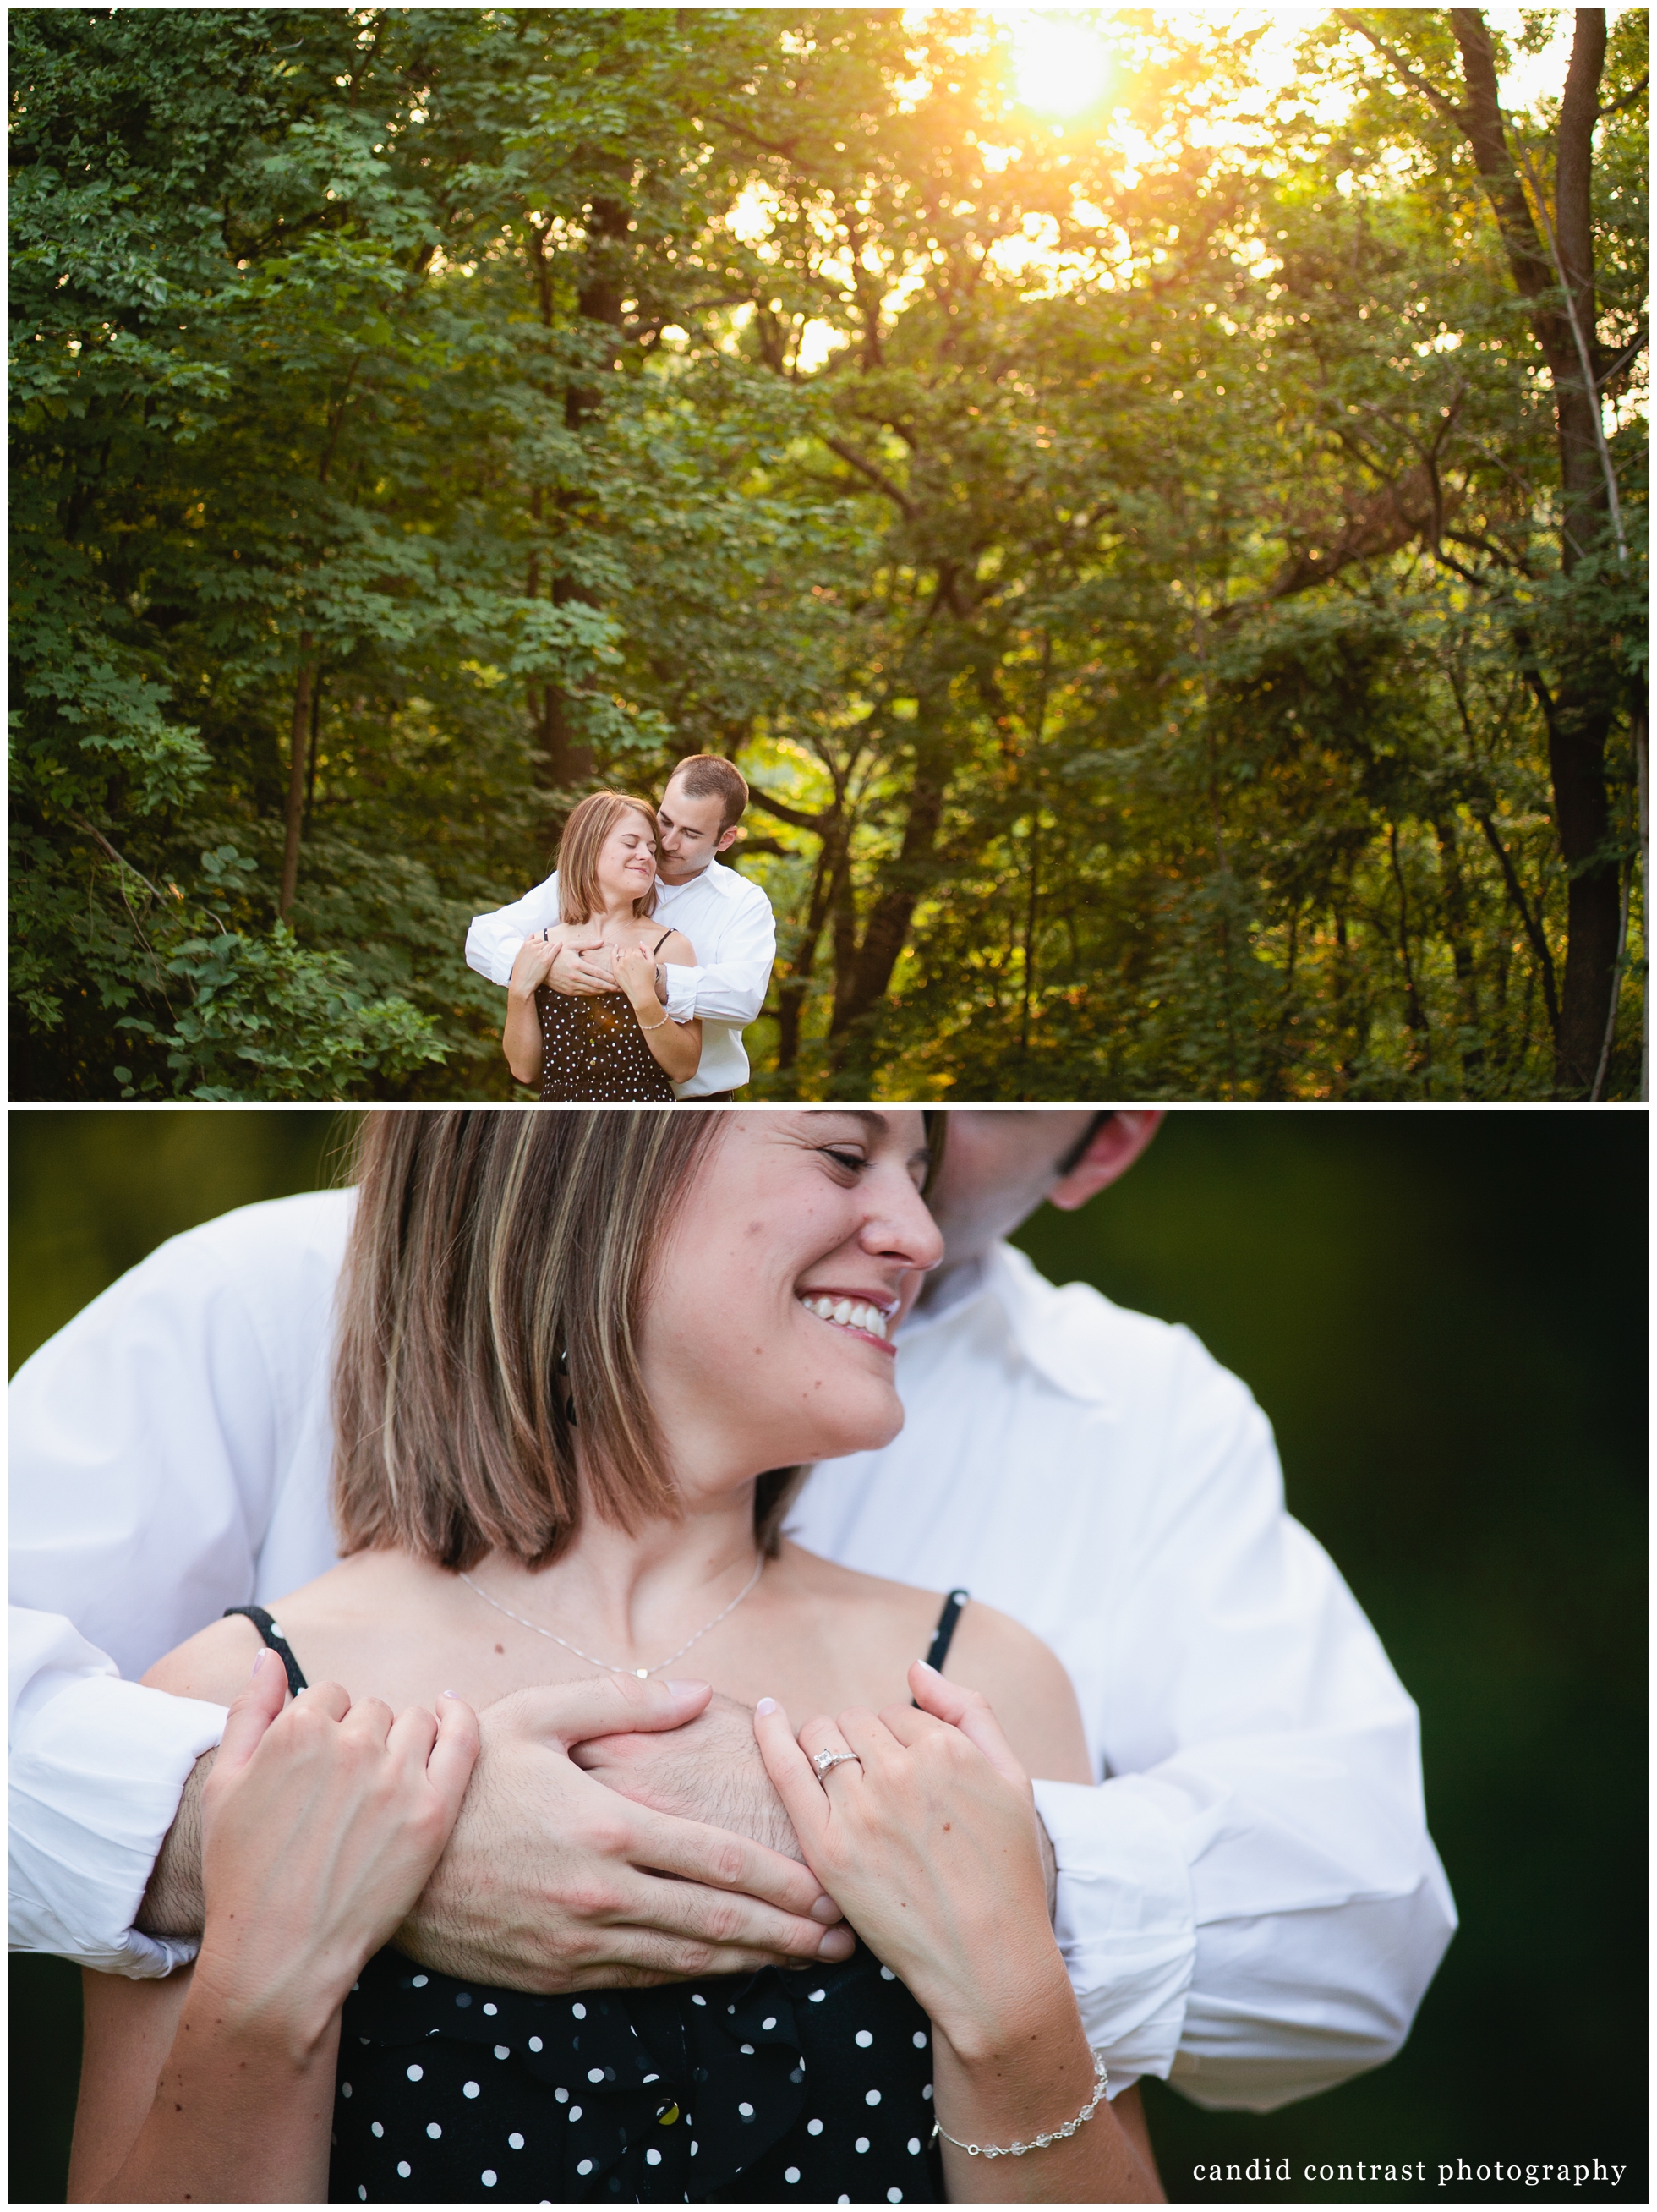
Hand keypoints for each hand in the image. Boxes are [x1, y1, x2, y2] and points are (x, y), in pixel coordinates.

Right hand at [193, 1652, 477, 2061]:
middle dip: (362, 1738)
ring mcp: (397, 1778)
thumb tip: (268, 1656)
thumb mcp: (224, 1784)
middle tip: (348, 1792)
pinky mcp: (434, 1813)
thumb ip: (249, 1710)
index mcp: (299, 1729)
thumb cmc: (243, 1874)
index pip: (331, 1695)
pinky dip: (459, 1721)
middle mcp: (352, 1745)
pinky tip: (451, 1718)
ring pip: (415, 1722)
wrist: (279, 1955)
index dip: (325, 1729)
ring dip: (403, 1741)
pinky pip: (462, 1739)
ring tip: (384, 1786)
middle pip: (373, 1710)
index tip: (321, 1770)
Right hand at [399, 1673, 852, 1992]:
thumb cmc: (470, 1773)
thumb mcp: (540, 1716)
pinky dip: (692, 1977)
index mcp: (607, 1825)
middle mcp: (601, 1892)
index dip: (782, 1879)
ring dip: (752, 1963)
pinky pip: (640, 1980)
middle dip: (788, 1931)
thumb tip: (699, 1695)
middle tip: (844, 1936)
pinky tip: (727, 1969)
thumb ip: (626, 1703)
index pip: (717, 1860)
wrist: (387, 1856)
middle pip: (717, 1919)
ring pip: (685, 1959)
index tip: (828, 1885)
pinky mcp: (555, 1974)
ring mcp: (578, 1941)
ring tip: (806, 1960)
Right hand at [506, 931, 562, 997]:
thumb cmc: (520, 972)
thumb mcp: (519, 955)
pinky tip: (561, 944)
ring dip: (551, 950)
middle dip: (546, 948)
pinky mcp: (547, 959)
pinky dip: (559, 946)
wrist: (522, 983)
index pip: (537, 940)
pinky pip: (555, 949)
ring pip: (550, 945)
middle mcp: (533, 947)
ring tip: (550, 957)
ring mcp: (540, 953)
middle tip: (546, 956)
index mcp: (526, 945)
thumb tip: (532, 933)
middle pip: (544, 942)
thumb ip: (526, 943)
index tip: (541, 951)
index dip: (540, 946)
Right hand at [542, 939, 619, 994]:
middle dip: (611, 987)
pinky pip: (585, 994)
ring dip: (604, 991)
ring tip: (614, 991)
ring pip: (592, 991)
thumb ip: (588, 944)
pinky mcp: (569, 991)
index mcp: (577, 965)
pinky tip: (602, 992)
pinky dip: (595, 993)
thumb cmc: (558, 954)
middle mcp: (575, 977)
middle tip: (621, 989)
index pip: (598, 973)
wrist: (542, 968)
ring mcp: (572, 985)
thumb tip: (602, 941)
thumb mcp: (572, 946)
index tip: (618, 979)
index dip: (609, 978)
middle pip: (597, 984)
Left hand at [613, 941, 664, 1012]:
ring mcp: (620, 964)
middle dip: (633, 955)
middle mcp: (628, 958)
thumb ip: (648, 950)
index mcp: (637, 955)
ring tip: (629, 963)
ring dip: (625, 955)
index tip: (642, 964)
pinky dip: (614, 951)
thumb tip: (641, 942)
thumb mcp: (653, 963)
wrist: (641, 993)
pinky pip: (613, 957)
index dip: (640, 956)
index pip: (637, 950)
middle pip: (629, 950)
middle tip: (636, 965)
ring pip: (622, 953)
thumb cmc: (648, 979)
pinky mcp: (615, 970)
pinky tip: (615, 947)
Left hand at [753, 1660, 1061, 2058]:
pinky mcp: (828, 1849)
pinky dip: (771, 1734)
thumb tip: (915, 1666)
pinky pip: (785, 1769)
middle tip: (878, 1791)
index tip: (907, 1778)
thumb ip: (967, 1709)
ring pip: (821, 1737)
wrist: (990, 1960)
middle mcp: (901, 1771)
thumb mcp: (1012, 1777)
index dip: (899, 1741)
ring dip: (825, 1747)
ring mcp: (861, 1810)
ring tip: (842, 1784)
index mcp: (947, 1750)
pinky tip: (765, 1711)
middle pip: (856, 1720)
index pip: (898, 1712)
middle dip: (861, 1741)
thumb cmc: (1006, 1870)